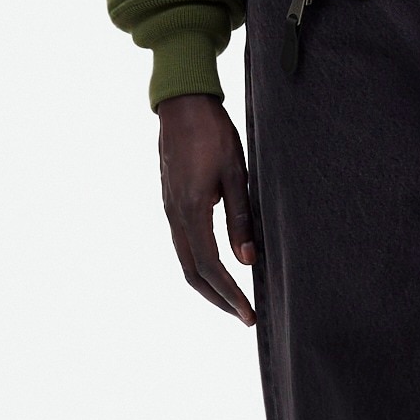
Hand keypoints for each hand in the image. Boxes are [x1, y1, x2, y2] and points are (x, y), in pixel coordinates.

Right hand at [158, 93, 256, 325]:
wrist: (182, 105)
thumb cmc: (213, 133)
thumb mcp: (236, 174)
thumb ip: (240, 218)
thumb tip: (248, 260)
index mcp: (192, 210)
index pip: (210, 266)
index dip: (230, 294)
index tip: (249, 314)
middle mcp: (175, 216)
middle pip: (192, 273)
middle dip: (218, 299)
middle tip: (244, 315)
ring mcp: (170, 210)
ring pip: (185, 261)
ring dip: (208, 284)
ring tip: (233, 299)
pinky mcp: (171, 203)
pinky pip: (183, 245)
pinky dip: (199, 265)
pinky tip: (217, 268)